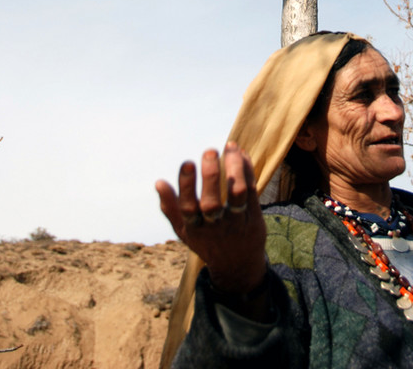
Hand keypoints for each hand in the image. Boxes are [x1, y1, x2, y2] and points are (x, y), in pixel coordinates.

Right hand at [156, 142, 266, 295]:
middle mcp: (215, 226)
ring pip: (237, 194)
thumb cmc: (207, 242)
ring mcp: (236, 222)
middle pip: (212, 202)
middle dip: (210, 176)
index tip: (187, 162)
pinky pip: (252, 190)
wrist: (238, 267)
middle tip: (209, 152)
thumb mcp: (185, 232)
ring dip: (235, 168)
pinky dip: (247, 170)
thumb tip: (158, 183)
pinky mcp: (254, 217)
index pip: (188, 208)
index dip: (186, 186)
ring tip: (230, 146)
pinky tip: (241, 154)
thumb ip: (171, 208)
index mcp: (195, 229)